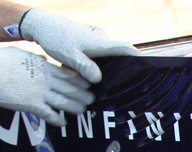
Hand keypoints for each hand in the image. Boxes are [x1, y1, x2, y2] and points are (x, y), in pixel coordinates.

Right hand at [0, 44, 93, 124]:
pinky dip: (58, 119)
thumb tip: (43, 58)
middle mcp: (45, 80)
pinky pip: (49, 114)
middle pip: (71, 89)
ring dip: (75, 108)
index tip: (88, 84)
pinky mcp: (31, 105)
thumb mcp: (22, 54)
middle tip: (91, 100)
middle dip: (83, 95)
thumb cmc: (0, 60)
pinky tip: (63, 122)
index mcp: (43, 66)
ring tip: (82, 110)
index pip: (69, 74)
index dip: (81, 80)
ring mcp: (39, 93)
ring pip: (64, 102)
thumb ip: (35, 58)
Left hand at [17, 9, 140, 83]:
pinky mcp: (89, 44)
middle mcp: (101, 39)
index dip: (138, 57)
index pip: (124, 48)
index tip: (150, 67)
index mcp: (99, 42)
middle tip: (131, 85)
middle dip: (125, 68)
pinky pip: (100, 56)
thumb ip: (84, 67)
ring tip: (113, 86)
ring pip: (109, 57)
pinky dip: (101, 66)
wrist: (41, 26)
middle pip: (119, 54)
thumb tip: (99, 80)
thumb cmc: (54, 39)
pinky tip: (95, 79)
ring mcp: (95, 41)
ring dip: (111, 69)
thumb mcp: (68, 56)